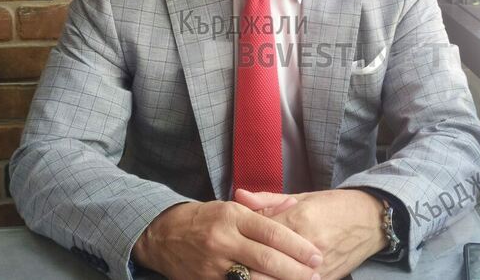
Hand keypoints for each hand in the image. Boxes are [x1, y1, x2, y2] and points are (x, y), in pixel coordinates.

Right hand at [132, 200, 322, 279]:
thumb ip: (265, 209)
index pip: (272, 233)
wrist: (163, 236)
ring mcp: (213, 265)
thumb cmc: (205, 219)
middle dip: (296, 270)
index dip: (298, 246)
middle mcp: (223, 240)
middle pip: (267, 259)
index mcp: (233, 216)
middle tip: (316, 274)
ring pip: (254, 279)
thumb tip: (294, 207)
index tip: (316, 255)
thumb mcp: (233, 207)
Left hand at [235, 189, 386, 279]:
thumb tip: (239, 196)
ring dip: (258, 278)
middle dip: (244, 267)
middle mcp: (306, 245)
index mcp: (297, 219)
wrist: (370, 220)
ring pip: (278, 279)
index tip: (227, 244)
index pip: (260, 234)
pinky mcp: (325, 279)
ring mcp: (317, 266)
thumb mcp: (301, 197)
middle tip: (228, 267)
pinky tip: (268, 278)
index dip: (241, 240)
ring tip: (242, 276)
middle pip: (264, 264)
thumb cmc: (333, 205)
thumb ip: (268, 200)